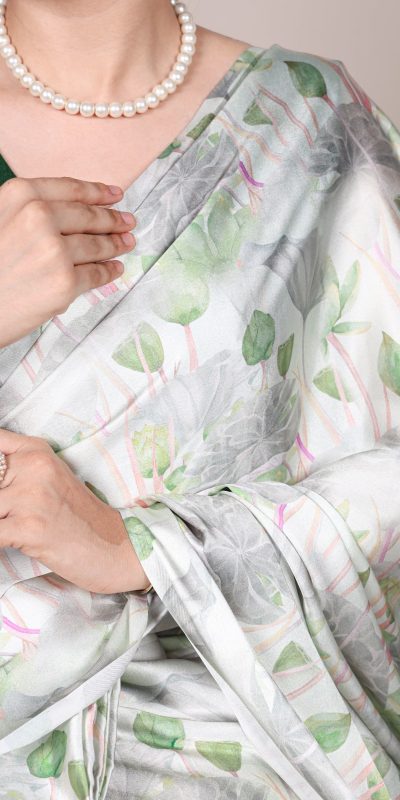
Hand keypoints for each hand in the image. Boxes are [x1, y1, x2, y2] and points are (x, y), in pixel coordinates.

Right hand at [0, 176, 136, 347]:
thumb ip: (29, 210)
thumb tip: (73, 212)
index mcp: (20, 195)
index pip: (70, 189)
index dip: (97, 192)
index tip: (115, 195)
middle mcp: (38, 217)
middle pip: (88, 216)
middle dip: (112, 220)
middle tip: (128, 222)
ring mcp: (54, 250)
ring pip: (96, 245)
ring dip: (115, 244)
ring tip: (126, 243)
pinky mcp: (64, 282)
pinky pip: (95, 274)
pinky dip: (109, 271)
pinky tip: (115, 268)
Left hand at [0, 429, 150, 593]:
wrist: (113, 547)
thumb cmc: (78, 518)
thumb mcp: (49, 478)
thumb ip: (16, 468)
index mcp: (36, 451)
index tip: (3, 485)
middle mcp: (35, 466)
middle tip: (11, 512)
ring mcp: (32, 496)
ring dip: (0, 519)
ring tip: (15, 527)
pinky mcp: (29, 527)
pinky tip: (11, 541)